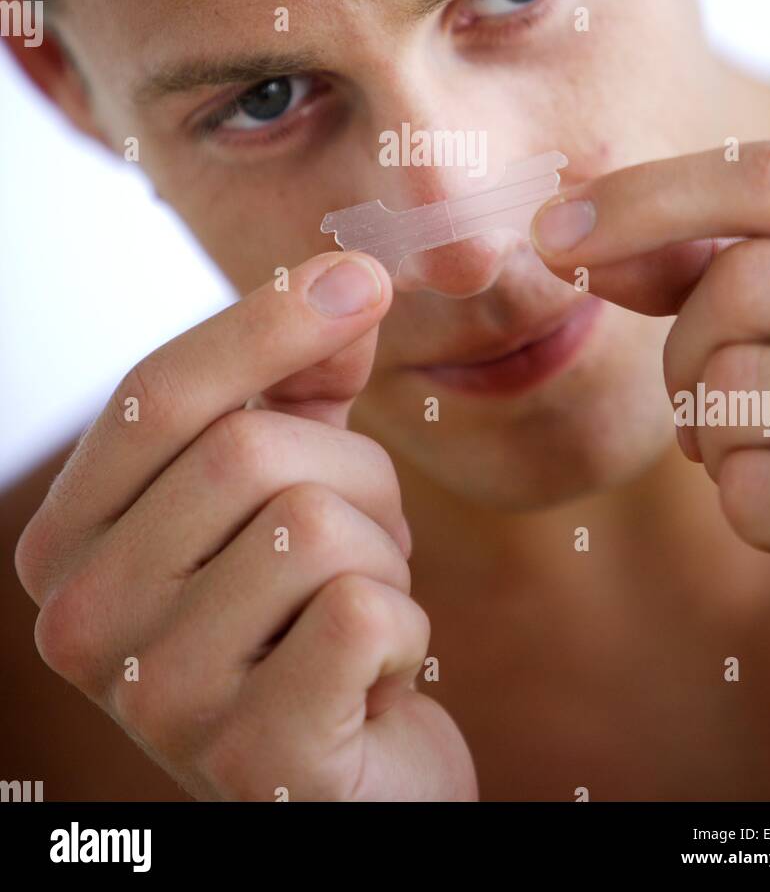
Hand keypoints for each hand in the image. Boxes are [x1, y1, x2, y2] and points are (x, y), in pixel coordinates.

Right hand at [14, 251, 477, 800]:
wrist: (356, 789)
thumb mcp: (295, 485)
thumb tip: (347, 279)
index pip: (151, 395)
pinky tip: (377, 679)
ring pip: (315, 528)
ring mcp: (153, 702)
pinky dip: (406, 632)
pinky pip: (363, 616)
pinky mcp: (248, 762)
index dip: (264, 321)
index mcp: (69, 543)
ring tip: (361, 612)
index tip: (362, 275)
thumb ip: (302, 384)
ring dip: (383, 557)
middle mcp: (79, 624)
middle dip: (353, 474)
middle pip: (244, 453)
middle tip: (370, 536)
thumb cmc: (311, 621)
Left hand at [530, 140, 769, 690]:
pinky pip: (756, 493)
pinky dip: (747, 504)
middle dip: (686, 348)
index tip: (549, 235)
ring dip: (716, 432)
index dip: (646, 198)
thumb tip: (562, 236)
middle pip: (743, 285)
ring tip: (768, 448)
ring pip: (739, 388)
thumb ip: (698, 263)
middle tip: (706, 395)